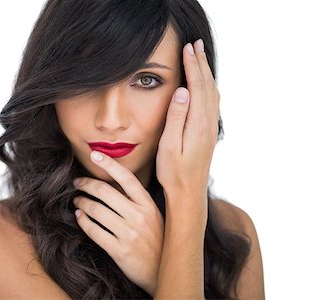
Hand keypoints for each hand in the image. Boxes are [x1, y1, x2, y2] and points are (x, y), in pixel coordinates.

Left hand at [72, 152, 163, 295]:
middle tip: (77, 183)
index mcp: (148, 205)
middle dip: (86, 184)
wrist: (163, 271)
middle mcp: (139, 216)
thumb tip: (112, 182)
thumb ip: (136, 200)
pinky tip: (79, 216)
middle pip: (105, 192)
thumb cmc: (156, 240)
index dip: (109, 164)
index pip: (126, 178)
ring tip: (77, 201)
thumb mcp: (153, 216)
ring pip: (96, 210)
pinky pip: (94, 231)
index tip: (94, 155)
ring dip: (82, 202)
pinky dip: (83, 221)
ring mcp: (129, 234)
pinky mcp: (119, 250)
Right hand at [156, 39, 219, 205]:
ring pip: (212, 93)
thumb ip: (176, 118)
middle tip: (195, 44)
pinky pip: (212, 103)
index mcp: (198, 124)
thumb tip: (183, 91)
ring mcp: (210, 128)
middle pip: (207, 86)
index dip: (192, 66)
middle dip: (201, 63)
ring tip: (199, 57)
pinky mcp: (208, 133)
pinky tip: (204, 85)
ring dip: (206, 73)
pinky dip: (208, 87)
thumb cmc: (174, 172)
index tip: (187, 48)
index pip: (197, 87)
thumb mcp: (170, 146)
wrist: (189, 193)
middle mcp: (208, 123)